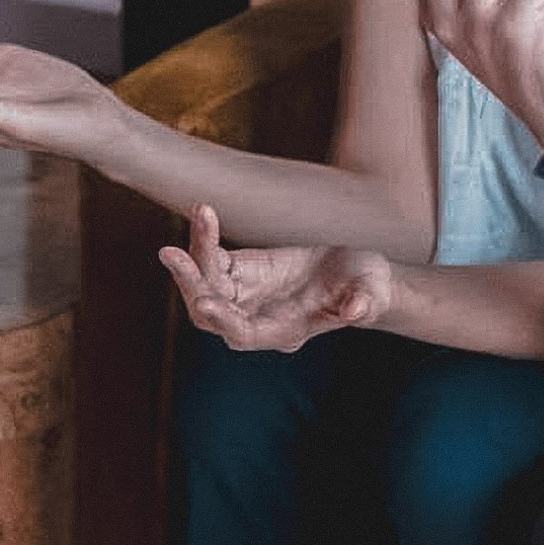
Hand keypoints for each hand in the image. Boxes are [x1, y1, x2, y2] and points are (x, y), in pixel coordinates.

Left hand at [157, 204, 393, 353]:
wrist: (359, 274)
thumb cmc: (368, 290)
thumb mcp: (372, 295)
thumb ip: (364, 305)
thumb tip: (356, 311)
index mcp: (282, 332)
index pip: (242, 334)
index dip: (224, 320)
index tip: (206, 302)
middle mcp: (255, 317)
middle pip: (209, 311)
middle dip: (191, 283)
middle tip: (171, 254)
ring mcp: (245, 293)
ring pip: (206, 280)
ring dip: (195, 251)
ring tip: (200, 213)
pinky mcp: (242, 269)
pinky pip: (214, 256)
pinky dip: (206, 235)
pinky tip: (204, 210)